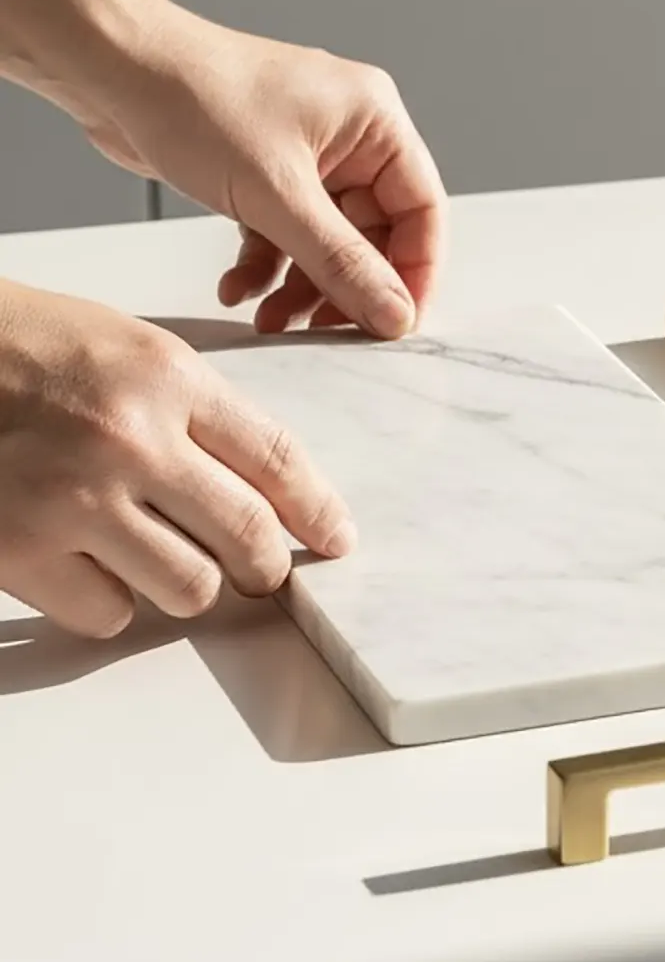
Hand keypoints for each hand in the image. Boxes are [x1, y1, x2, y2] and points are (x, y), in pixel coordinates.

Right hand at [0, 282, 352, 635]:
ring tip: (163, 558)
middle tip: (260, 570)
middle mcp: (127, 439)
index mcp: (166, 379)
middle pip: (246, 534)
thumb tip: (268, 487)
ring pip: (186, 587)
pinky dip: (110, 601)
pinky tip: (91, 566)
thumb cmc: (26, 349)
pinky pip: (107, 612)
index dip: (317, 509)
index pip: (275, 458)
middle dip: (266, 565)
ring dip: (187, 584)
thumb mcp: (131, 351)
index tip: (336, 538)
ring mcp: (70, 499)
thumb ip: (198, 413)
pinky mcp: (16, 551)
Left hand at [89, 10, 445, 338]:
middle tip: (325, 330)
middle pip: (374, 233)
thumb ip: (341, 262)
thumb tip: (395, 314)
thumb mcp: (277, 194)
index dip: (415, 272)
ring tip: (270, 318)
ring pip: (326, 240)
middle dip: (344, 285)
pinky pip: (284, 232)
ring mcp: (306, 154)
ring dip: (300, 284)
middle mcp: (350, 136)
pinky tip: (236, 288)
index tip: (396, 323)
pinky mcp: (264, 171)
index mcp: (375, 122)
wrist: (107, 67)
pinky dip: (264, 264)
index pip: (423, 210)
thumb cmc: (192, 97)